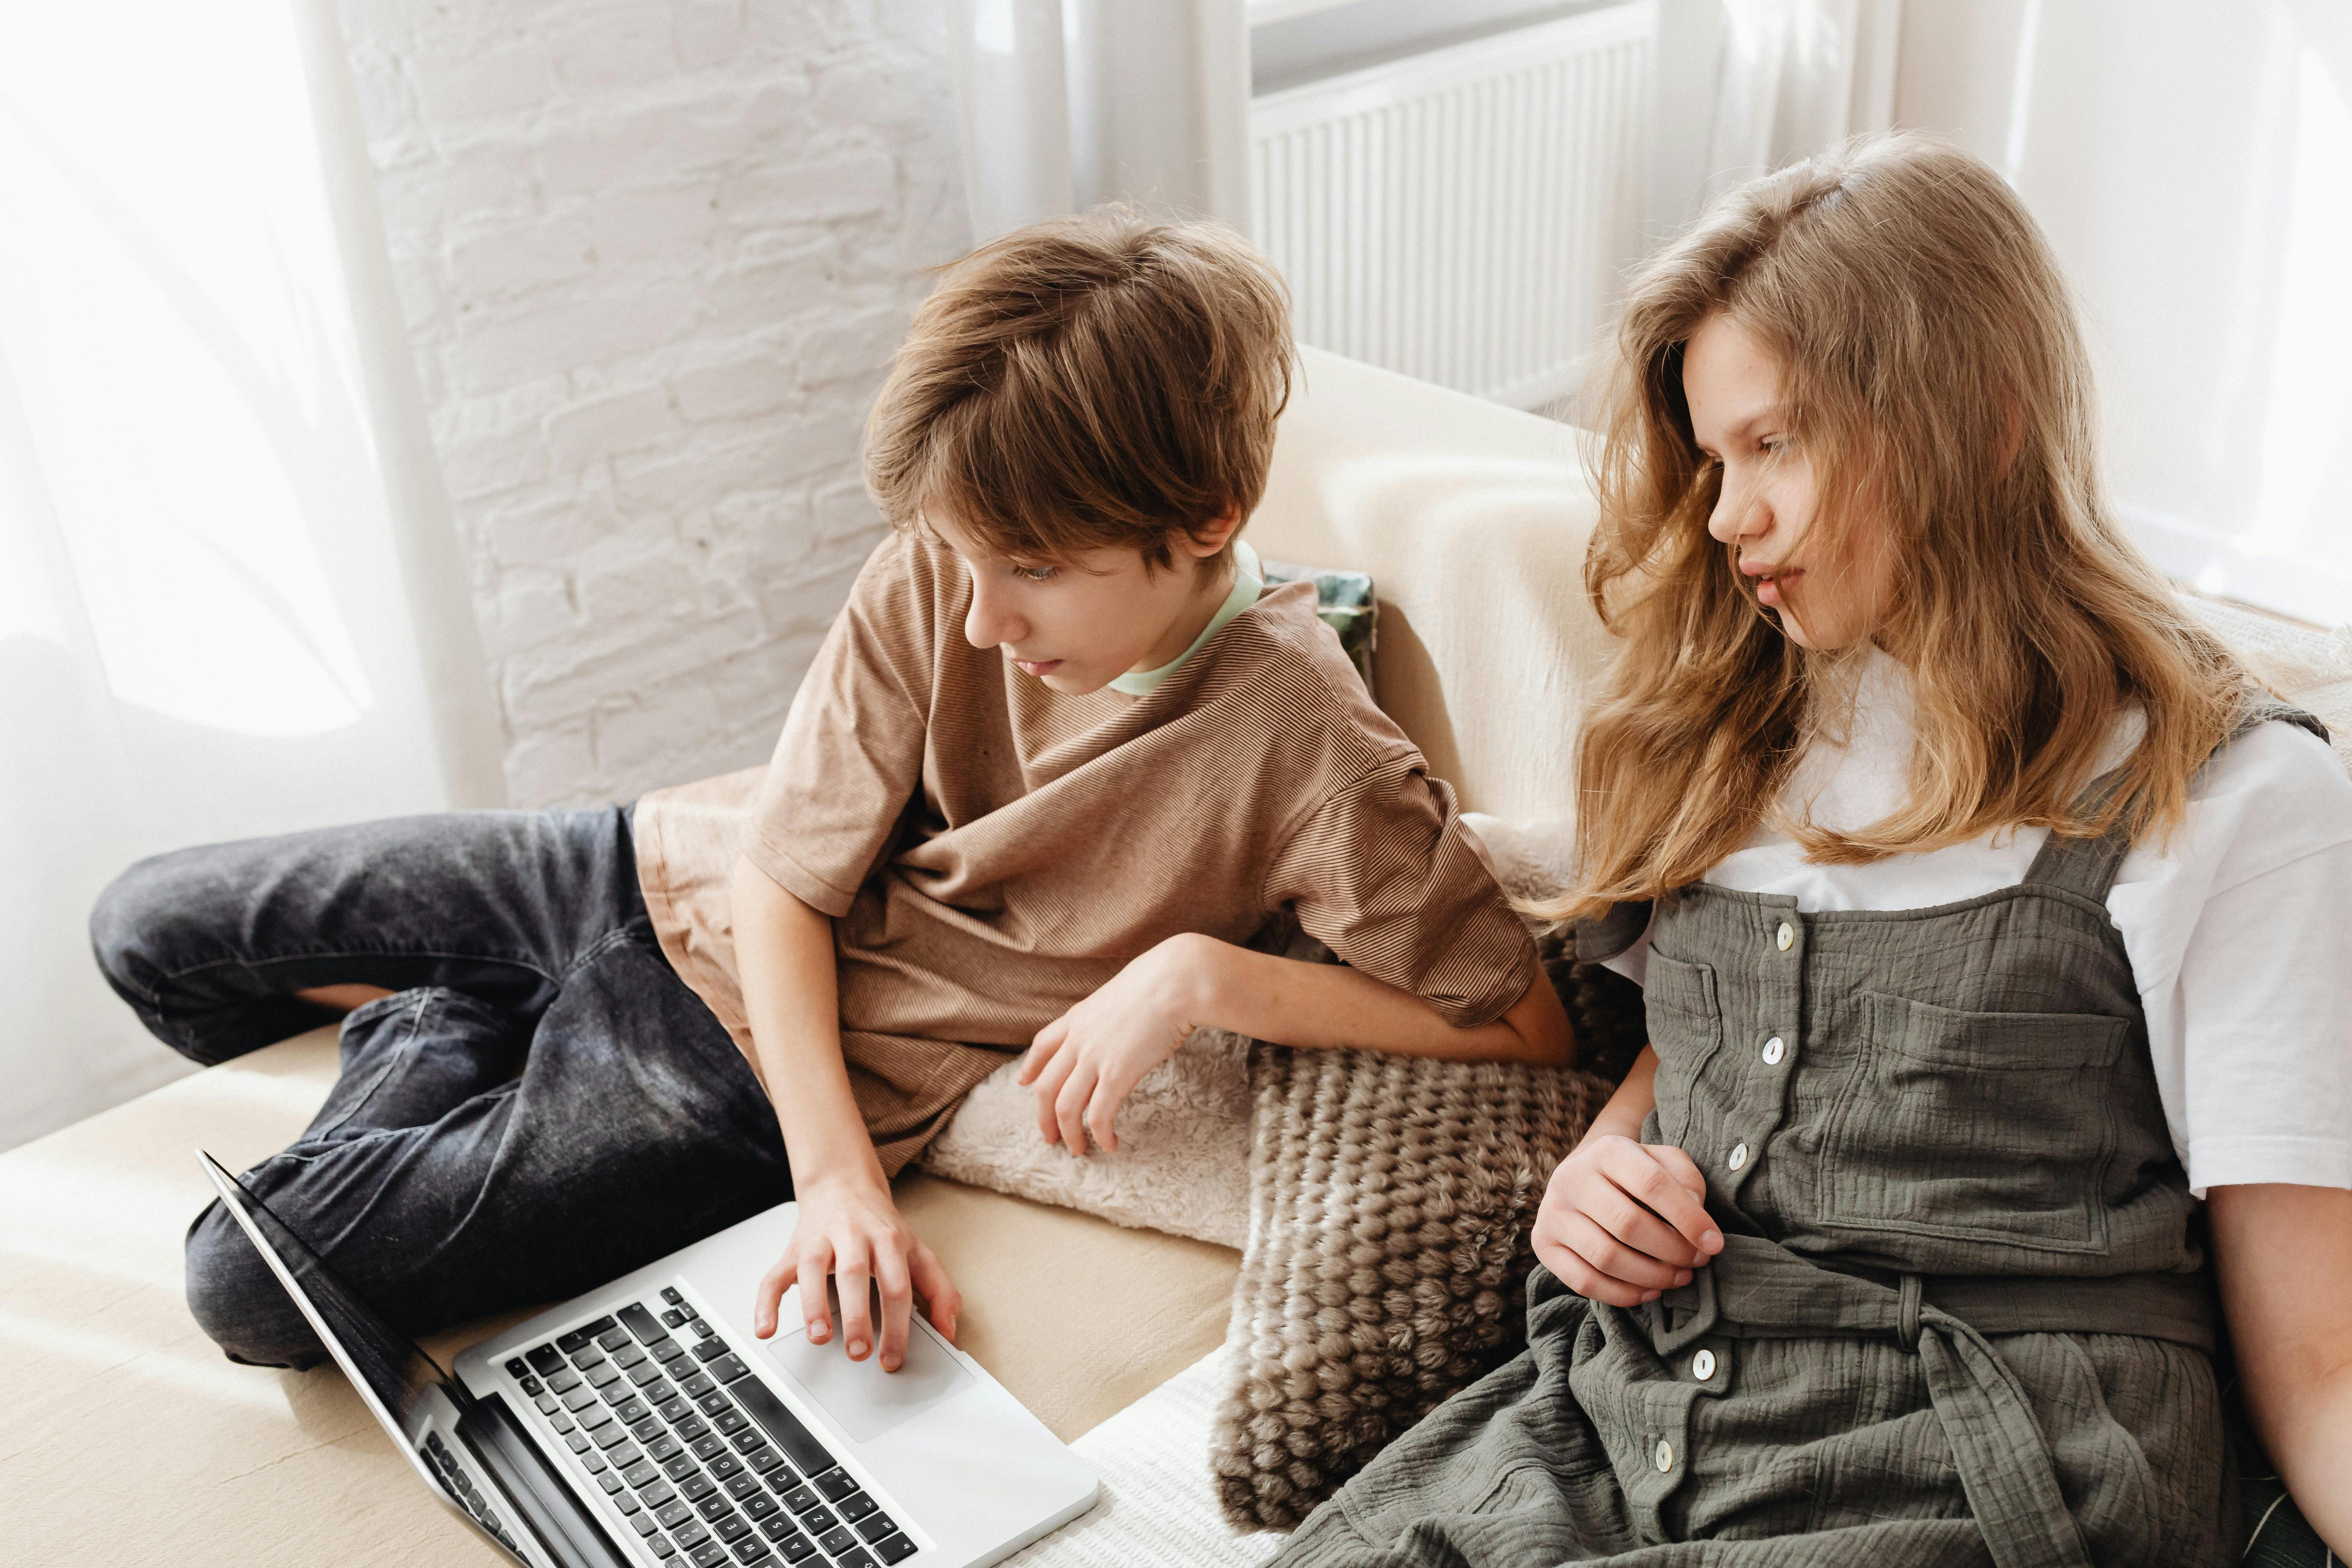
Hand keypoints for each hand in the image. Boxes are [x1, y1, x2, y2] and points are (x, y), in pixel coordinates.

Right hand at [751, 1172, 958, 1371]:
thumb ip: (939, 1290)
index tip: (893, 1358)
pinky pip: (775, 1275)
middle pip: (855, 1275)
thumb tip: (948, 1331)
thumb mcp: (918, 1251)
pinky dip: (766, 1302)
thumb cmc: (881, 1226)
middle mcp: (853, 1237)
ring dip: (813, 1305)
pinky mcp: (793, 1249)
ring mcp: (820, 1241)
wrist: (843, 1184)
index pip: (896, 1286)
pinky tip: (766, 1328)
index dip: (897, 1325)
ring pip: (812, 1269)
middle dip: (857, 1316)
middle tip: (859, 1352)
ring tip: (819, 1337)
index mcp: (888, 1241)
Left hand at [1017, 934, 1206, 1154]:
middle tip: (1050, 1137)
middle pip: (1046, 1086)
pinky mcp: (1117, 1074)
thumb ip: (1111, 1012)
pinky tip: (1110, 1143)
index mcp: (1079, 1016)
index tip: (1025, 1083)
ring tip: (1078, 1150)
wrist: (1179, 980)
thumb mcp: (1123, 992)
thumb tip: (1122, 1020)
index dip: (1031, 1067)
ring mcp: (1094, 1057)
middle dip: (1044, 1117)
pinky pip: (1098, 1115)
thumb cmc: (1163, 981)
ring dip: (1069, 1134)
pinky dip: (1100, 1134)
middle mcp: (1079, 1038)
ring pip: (1065, 1106)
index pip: (1043, 1044)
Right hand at [1530, 1134, 1723, 1306]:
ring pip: (1605, 1256)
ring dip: (1651, 1276)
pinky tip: (1648, 1292)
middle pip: (1628, 1224)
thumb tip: (1694, 1216)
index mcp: (1607, 1149)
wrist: (1584, 1176)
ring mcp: (1553, 1211)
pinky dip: (1621, 1294)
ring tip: (1678, 1277)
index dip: (1688, 1218)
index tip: (1714, 1243)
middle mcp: (1572, 1177)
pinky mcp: (1543, 1243)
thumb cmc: (1635, 1174)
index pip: (1652, 1183)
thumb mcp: (1663, 1161)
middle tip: (1696, 1263)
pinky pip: (1583, 1281)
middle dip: (1672, 1251)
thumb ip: (1685, 1178)